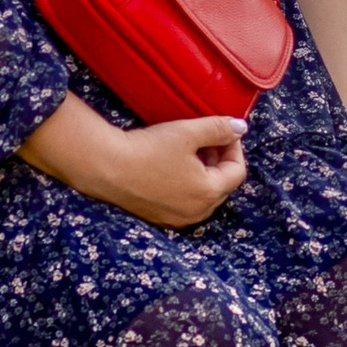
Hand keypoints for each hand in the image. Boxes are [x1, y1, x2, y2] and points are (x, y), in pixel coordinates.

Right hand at [24, 94, 249, 225]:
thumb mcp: (188, 132)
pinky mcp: (158, 217)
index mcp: (209, 193)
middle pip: (222, 185)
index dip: (234, 147)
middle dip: (220, 160)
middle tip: (208, 138)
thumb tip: (241, 128)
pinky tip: (172, 166)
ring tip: (190, 150)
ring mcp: (176, 218)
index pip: (237, 171)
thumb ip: (220, 128)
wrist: (105, 166)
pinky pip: (185, 202)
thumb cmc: (148, 149)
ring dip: (204, 172)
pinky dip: (187, 184)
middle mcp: (196, 212)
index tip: (224, 130)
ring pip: (203, 194)